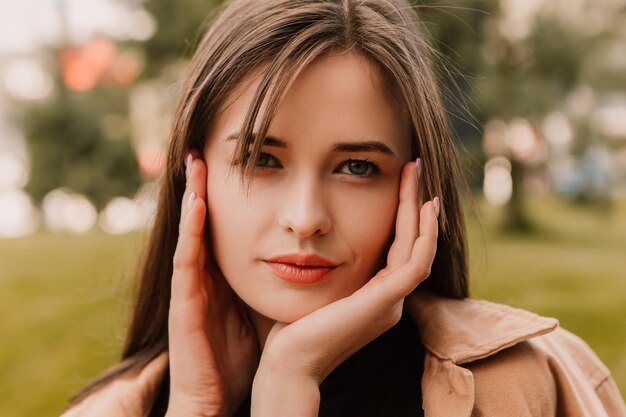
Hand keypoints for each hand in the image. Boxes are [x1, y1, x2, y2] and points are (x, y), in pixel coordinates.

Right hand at [166, 153, 258, 416]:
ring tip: (196, 163)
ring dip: (192, 196)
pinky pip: (186, 259)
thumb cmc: (243, 353)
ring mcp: (191, 287)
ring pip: (190, 233)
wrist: (219, 396)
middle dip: (203, 186)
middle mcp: (203, 275)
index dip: (227, 197)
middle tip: (207, 149)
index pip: (223, 227)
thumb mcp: (263, 305)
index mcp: (222, 275)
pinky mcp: (184, 302)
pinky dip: (190, 229)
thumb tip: (311, 256)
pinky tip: (196, 202)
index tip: (238, 164)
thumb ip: (276, 279)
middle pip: (203, 223)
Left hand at [251, 160, 437, 414]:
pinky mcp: (385, 302)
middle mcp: (390, 300)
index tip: (399, 182)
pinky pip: (415, 261)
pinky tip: (420, 204)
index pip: (399, 249)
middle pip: (413, 243)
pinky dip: (422, 232)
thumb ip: (326, 267)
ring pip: (418, 247)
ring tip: (413, 172)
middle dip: (413, 203)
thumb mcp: (314, 289)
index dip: (403, 215)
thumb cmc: (290, 328)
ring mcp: (391, 302)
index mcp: (376, 298)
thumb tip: (314, 237)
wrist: (288, 365)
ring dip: (418, 208)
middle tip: (412, 166)